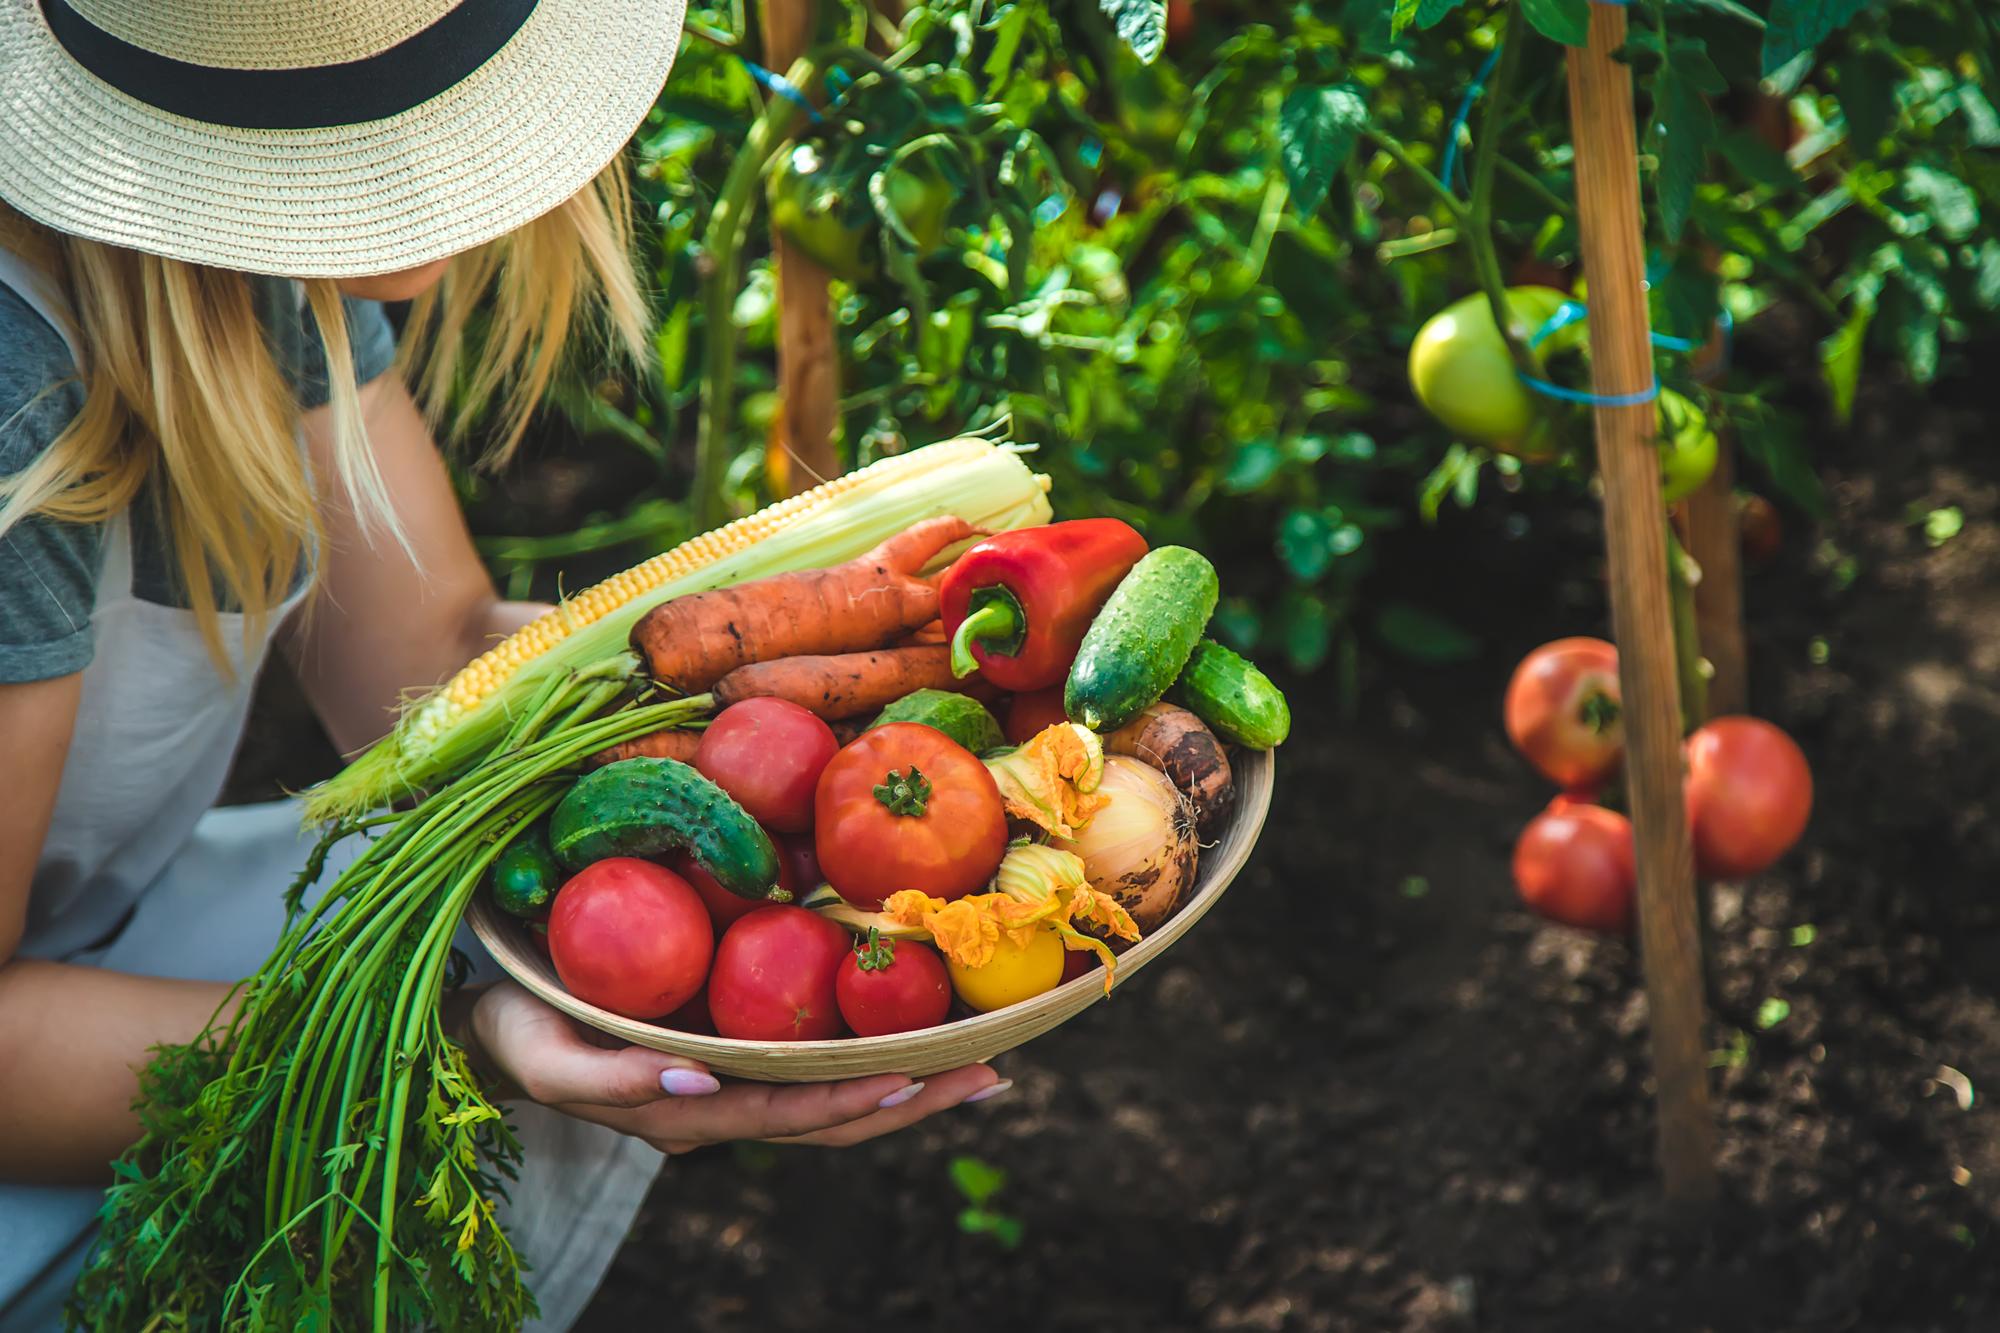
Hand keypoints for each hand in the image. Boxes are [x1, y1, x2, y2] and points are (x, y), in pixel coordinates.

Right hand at [465, 980, 1006, 1153]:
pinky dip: (871, 1062)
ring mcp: (731, 1090)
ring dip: (908, 1088)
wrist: (494, 1029)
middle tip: (987, 1075)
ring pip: (831, 1104)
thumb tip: (696, 1080)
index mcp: (686, 1114)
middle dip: (910, 1101)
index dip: (848, 1101)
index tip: (910, 1078)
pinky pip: (812, 1074)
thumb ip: (615, 1080)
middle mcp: (721, 1111)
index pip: (784, 1115)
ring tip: (981, 1068)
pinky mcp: (733, 1060)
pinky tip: (921, 1045)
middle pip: (830, 1120)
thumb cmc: (520, 1031)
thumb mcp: (549, 1057)